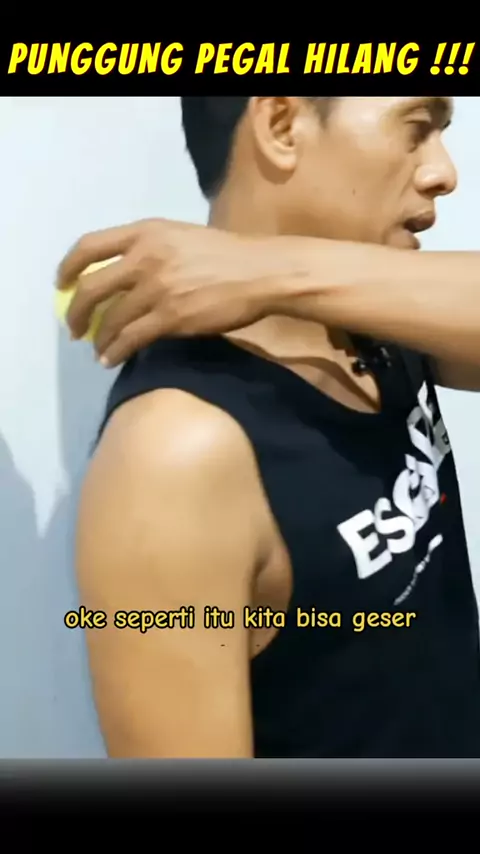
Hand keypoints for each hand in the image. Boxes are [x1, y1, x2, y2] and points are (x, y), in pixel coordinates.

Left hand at [56, 218, 281, 366]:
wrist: (261, 273)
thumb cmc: (227, 255)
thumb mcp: (181, 237)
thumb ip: (150, 249)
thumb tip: (123, 273)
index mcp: (146, 232)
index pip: (89, 246)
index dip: (68, 268)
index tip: (61, 285)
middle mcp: (145, 257)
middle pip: (91, 288)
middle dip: (75, 312)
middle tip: (74, 328)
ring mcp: (157, 289)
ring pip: (111, 319)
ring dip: (99, 338)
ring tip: (98, 349)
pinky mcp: (171, 317)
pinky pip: (131, 339)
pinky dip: (116, 352)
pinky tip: (112, 359)